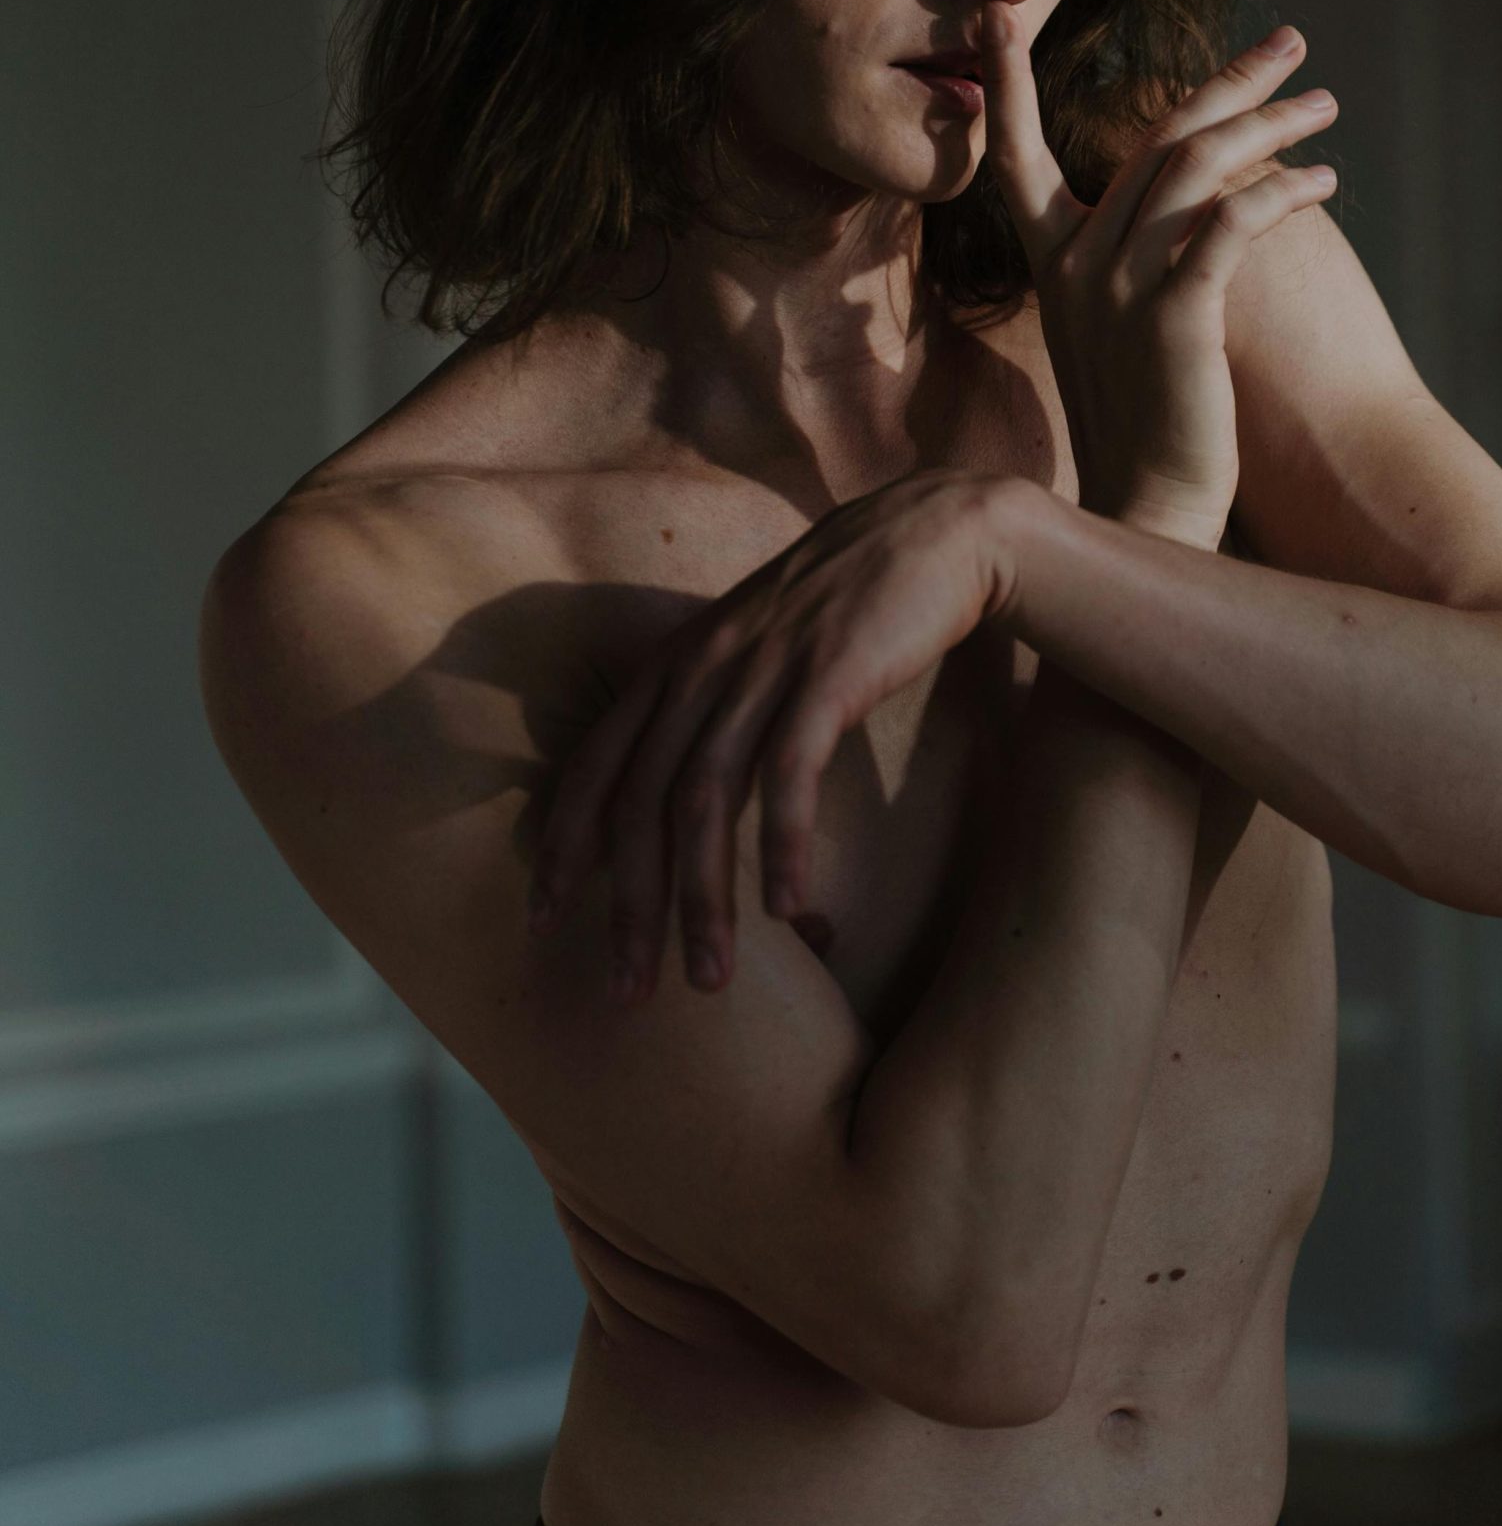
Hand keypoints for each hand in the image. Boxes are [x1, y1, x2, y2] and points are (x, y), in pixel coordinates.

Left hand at [524, 470, 1019, 1000]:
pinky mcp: (827, 675)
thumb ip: (713, 706)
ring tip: (711, 980)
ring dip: (702, 902)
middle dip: (628, 907)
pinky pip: (788, 777)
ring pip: (705, 802)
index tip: (542, 922)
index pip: (593, 766)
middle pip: (639, 802)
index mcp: (674, 662)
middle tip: (630, 992)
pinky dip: (780, 846)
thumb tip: (685, 792)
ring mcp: (762, 668)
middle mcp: (702, 665)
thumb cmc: (850, 603)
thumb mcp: (756, 647)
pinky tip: (785, 907)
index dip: (564, 847)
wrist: (934, 532)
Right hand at [978, 12, 1338, 550]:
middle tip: (1291, 41)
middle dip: (1228, 80)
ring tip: (1325, 108)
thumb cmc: (1144, 423)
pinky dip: (1280, 192)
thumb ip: (1133, 257)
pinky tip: (1324, 185)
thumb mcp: (1119, 327)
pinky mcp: (1173, 318)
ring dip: (1270, 126)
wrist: (1146, 514)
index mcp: (1053, 259)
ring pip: (1194, 167)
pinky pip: (1229, 224)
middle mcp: (1076, 263)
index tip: (999, 14)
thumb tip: (1186, 197)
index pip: (1015, 152)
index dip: (1007, 82)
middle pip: (1153, 137)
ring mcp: (1119, 289)